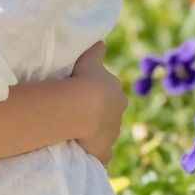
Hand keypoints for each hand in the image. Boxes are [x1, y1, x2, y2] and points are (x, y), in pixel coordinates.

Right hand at [71, 40, 127, 164]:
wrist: (83, 107)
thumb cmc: (85, 80)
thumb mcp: (89, 58)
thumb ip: (95, 49)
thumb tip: (100, 39)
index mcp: (117, 94)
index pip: (110, 94)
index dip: (98, 94)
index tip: (85, 94)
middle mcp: (118, 114)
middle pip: (110, 115)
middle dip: (99, 115)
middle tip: (79, 114)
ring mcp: (112, 135)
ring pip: (105, 134)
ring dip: (94, 134)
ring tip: (75, 132)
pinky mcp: (103, 151)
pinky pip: (101, 155)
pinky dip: (95, 154)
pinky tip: (85, 153)